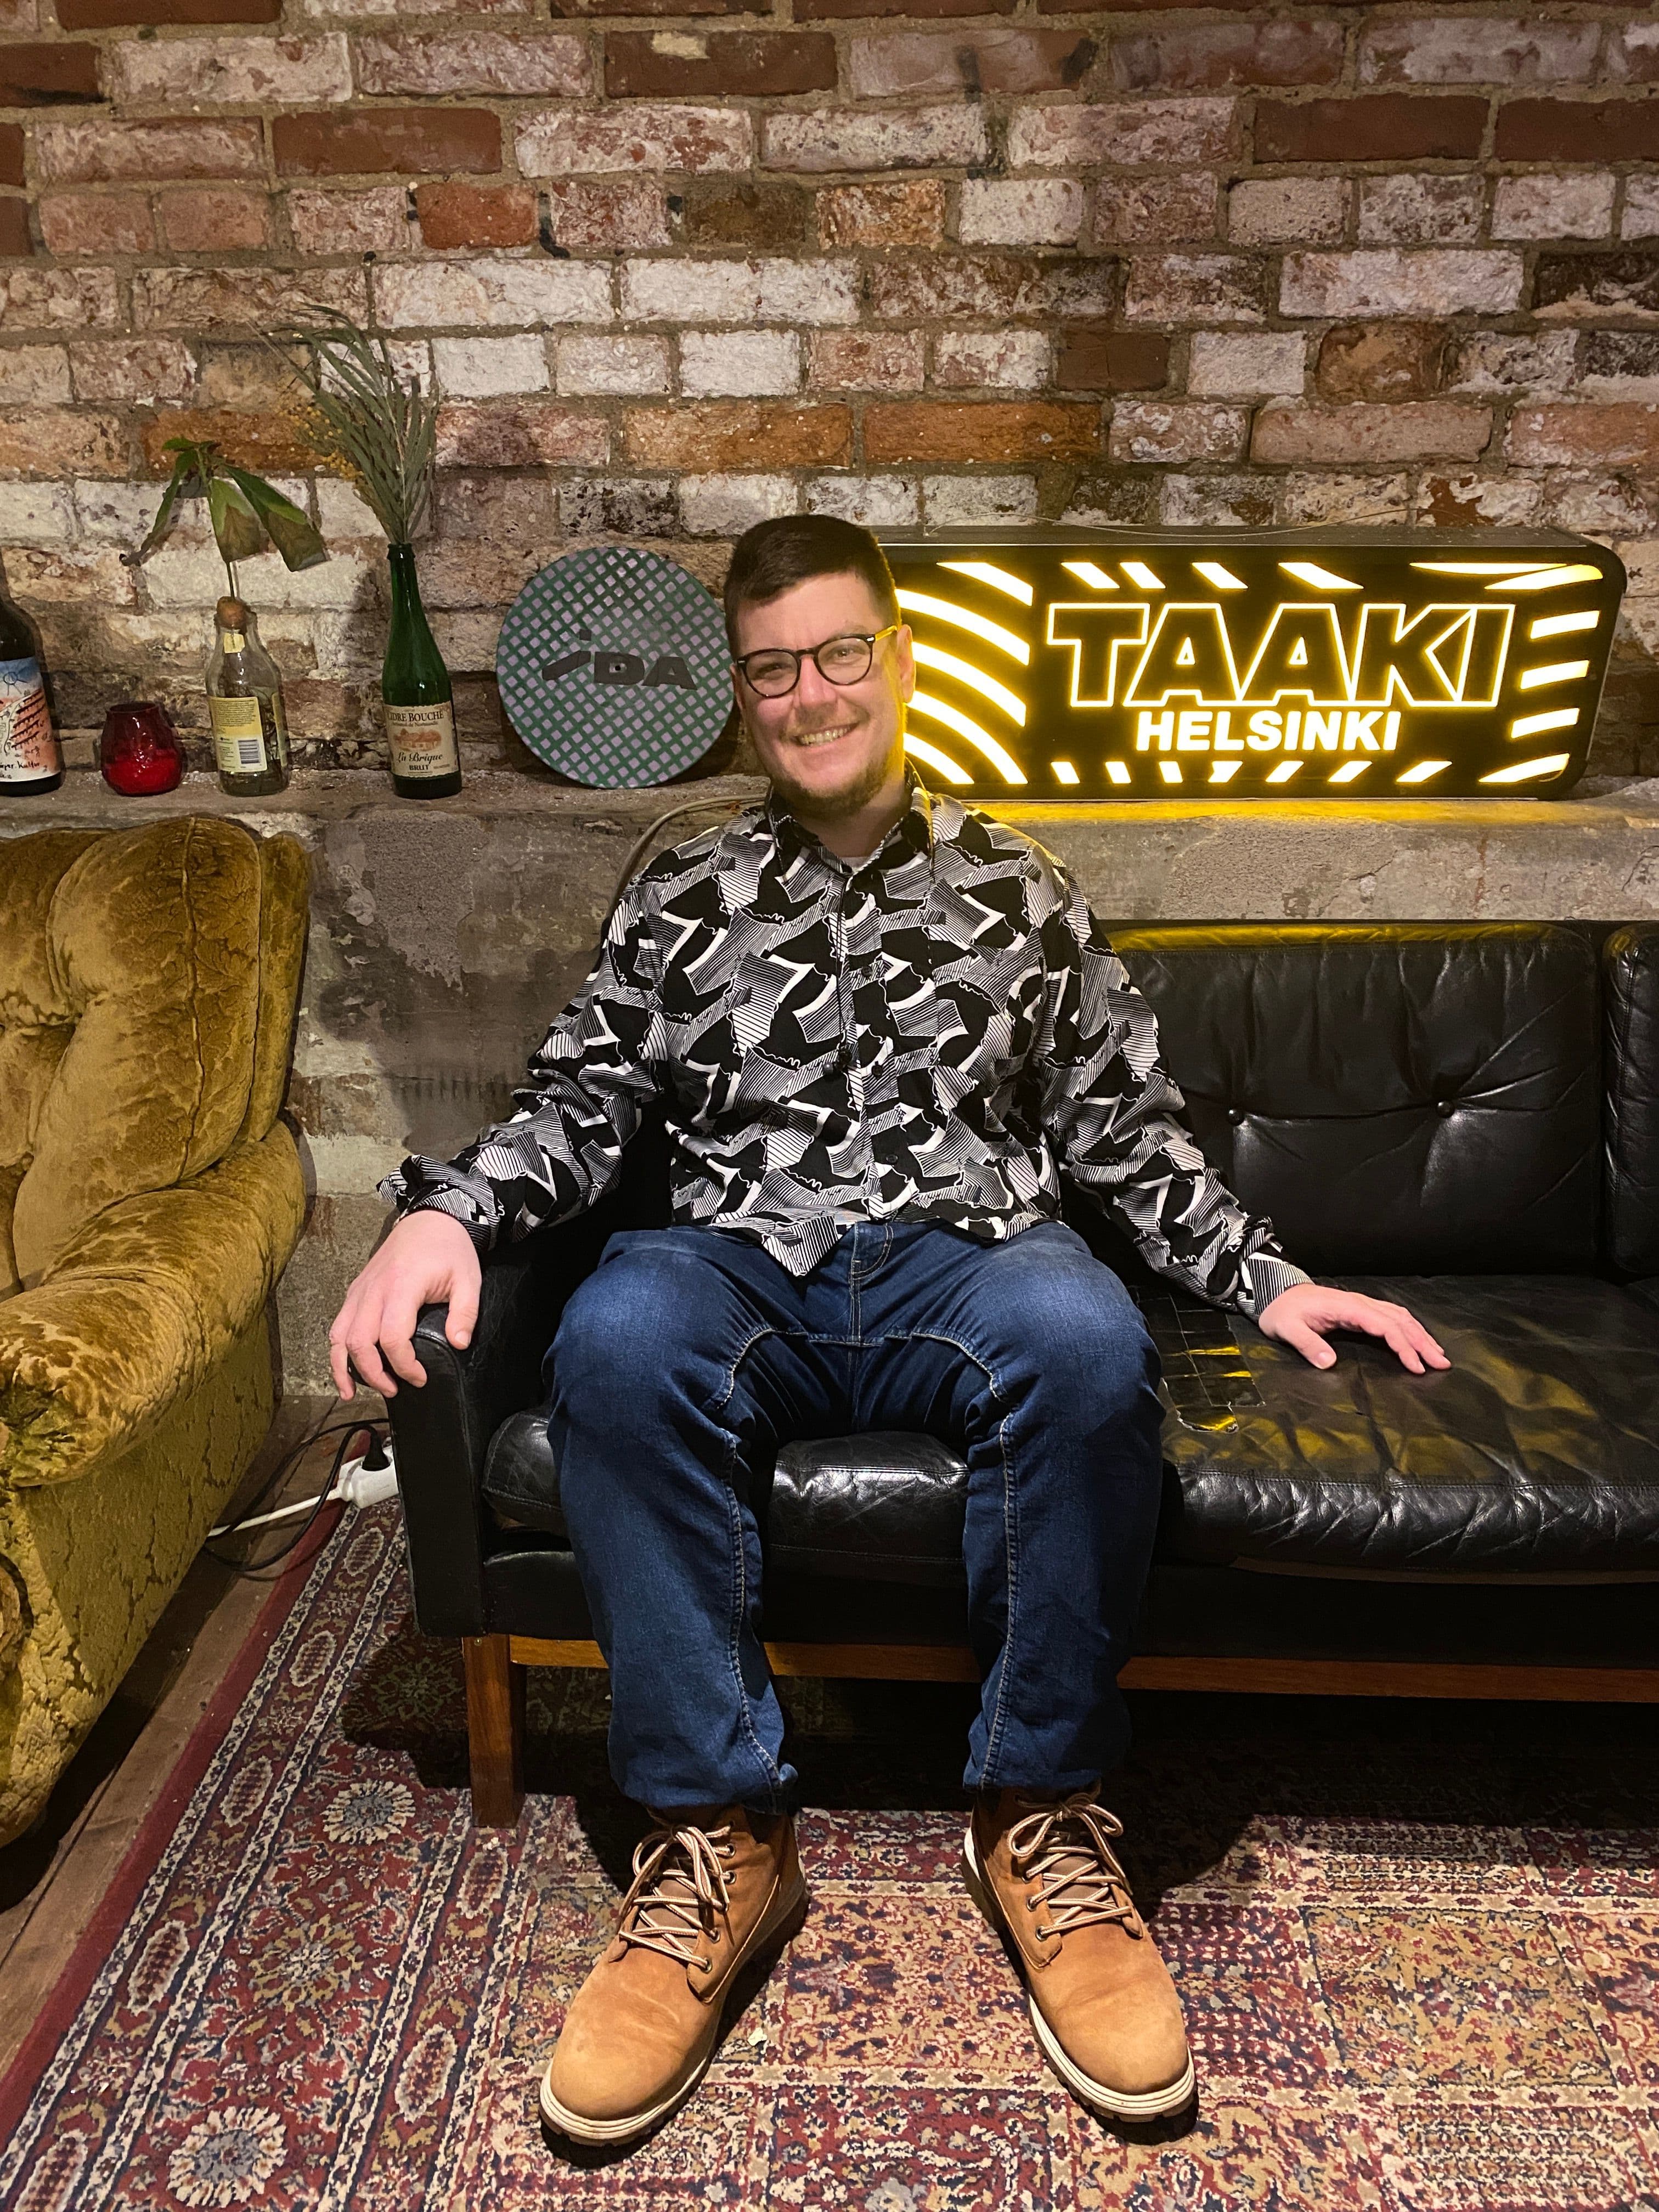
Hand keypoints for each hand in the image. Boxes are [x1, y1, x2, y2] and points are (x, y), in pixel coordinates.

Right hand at [328, 1210, 481, 1399]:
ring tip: (354, 1392)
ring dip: (344, 1367)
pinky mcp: (356, 1291)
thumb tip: (459, 1344)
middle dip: (373, 1374)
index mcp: (403, 1285)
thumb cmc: (449, 1249)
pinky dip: (337, 1350)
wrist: (430, 1219)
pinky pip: (338, 1325)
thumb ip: (465, 1314)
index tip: (420, 1378)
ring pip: (339, 1336)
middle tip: (393, 1390)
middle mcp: (374, 1289)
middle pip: (360, 1342)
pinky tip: (345, 1369)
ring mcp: (361, 1290)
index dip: (405, 1365)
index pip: (393, 1337)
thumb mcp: (468, 1279)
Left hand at [1257, 1282, 1450, 1374]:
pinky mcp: (1359, 1310)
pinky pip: (1391, 1317)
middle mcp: (1360, 1303)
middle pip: (1400, 1321)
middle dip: (1422, 1342)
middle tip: (1441, 1364)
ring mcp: (1361, 1305)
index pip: (1384, 1326)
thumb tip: (1328, 1363)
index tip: (1416, 1366)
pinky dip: (1408, 1328)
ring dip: (1420, 1335)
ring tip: (1437, 1355)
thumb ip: (1307, 1344)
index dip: (1403, 1346)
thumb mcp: (1287, 1329)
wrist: (1274, 1294)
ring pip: (1400, 1317)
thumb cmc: (1282, 1312)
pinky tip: (1417, 1339)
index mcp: (1347, 1308)